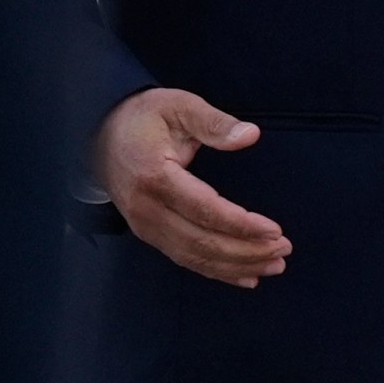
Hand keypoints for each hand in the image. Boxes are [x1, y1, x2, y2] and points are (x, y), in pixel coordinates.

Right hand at [95, 87, 291, 287]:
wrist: (99, 135)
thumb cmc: (143, 118)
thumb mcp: (178, 106)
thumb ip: (214, 122)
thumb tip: (250, 135)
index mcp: (155, 177)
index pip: (205, 210)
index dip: (241, 225)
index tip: (275, 231)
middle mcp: (147, 209)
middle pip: (202, 241)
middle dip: (246, 251)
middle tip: (284, 250)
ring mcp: (145, 226)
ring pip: (195, 256)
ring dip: (236, 265)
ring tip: (274, 266)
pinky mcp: (148, 233)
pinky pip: (185, 258)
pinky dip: (216, 271)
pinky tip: (245, 276)